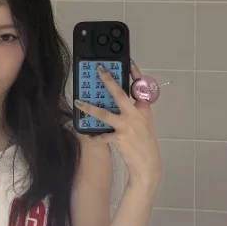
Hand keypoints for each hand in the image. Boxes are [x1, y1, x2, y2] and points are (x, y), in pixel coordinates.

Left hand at [74, 60, 162, 191]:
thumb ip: (135, 110)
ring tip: (78, 103)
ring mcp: (127, 126)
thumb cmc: (145, 142)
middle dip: (108, 81)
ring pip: (104, 114)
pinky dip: (93, 135)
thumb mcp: (144, 122)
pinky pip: (101, 135)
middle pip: (120, 94)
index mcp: (144, 109)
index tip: (127, 61)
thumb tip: (120, 99)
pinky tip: (87, 135)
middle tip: (99, 70)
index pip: (139, 86)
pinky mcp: (119, 138)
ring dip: (89, 108)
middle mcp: (136, 115)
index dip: (134, 72)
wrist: (148, 164)